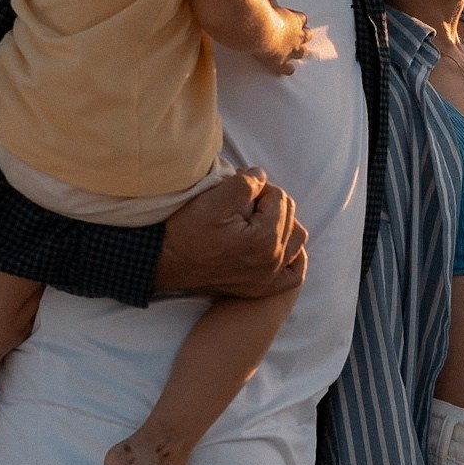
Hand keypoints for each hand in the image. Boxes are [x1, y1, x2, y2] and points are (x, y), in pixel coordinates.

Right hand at [153, 168, 307, 299]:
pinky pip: (294, 274)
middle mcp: (273, 262)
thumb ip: (246, 182)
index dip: (259, 188)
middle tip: (243, 202)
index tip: (237, 190)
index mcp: (265, 240)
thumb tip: (262, 176)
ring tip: (258, 218)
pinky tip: (277, 245)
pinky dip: (291, 256)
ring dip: (282, 224)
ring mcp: (269, 279)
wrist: (166, 262)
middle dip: (269, 204)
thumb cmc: (187, 230)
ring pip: (296, 241)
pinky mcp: (262, 288)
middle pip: (290, 217)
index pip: (280, 198)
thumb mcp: (214, 199)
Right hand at [254, 0, 311, 76]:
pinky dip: (288, 69)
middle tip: (301, 37)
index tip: (294, 20)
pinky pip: (288, 68)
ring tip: (300, 53)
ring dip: (301, 52)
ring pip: (303, 52)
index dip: (298, 20)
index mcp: (294, 20)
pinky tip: (288, 70)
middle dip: (304, 36)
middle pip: (307, 35)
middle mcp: (296, 36)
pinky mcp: (280, 62)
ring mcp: (290, 50)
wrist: (256, 28)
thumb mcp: (267, 0)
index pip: (302, 19)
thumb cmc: (262, 12)